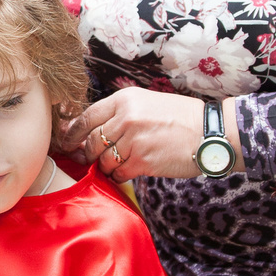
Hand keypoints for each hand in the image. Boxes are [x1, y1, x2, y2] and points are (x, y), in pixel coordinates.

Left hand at [70, 87, 239, 182]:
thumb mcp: (147, 102)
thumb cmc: (181, 118)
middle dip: (87, 154)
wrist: (209, 133)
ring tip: (118, 164)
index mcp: (125, 99)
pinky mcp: (142, 161)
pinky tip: (127, 173)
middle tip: (88, 159)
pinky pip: (117, 173)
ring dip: (106, 166)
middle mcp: (126, 117)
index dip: (72, 132)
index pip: (87, 116)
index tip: (66, 141)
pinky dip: (118, 176)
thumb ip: (121, 113)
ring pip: (103, 160)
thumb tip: (93, 130)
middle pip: (92, 141)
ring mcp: (133, 140)